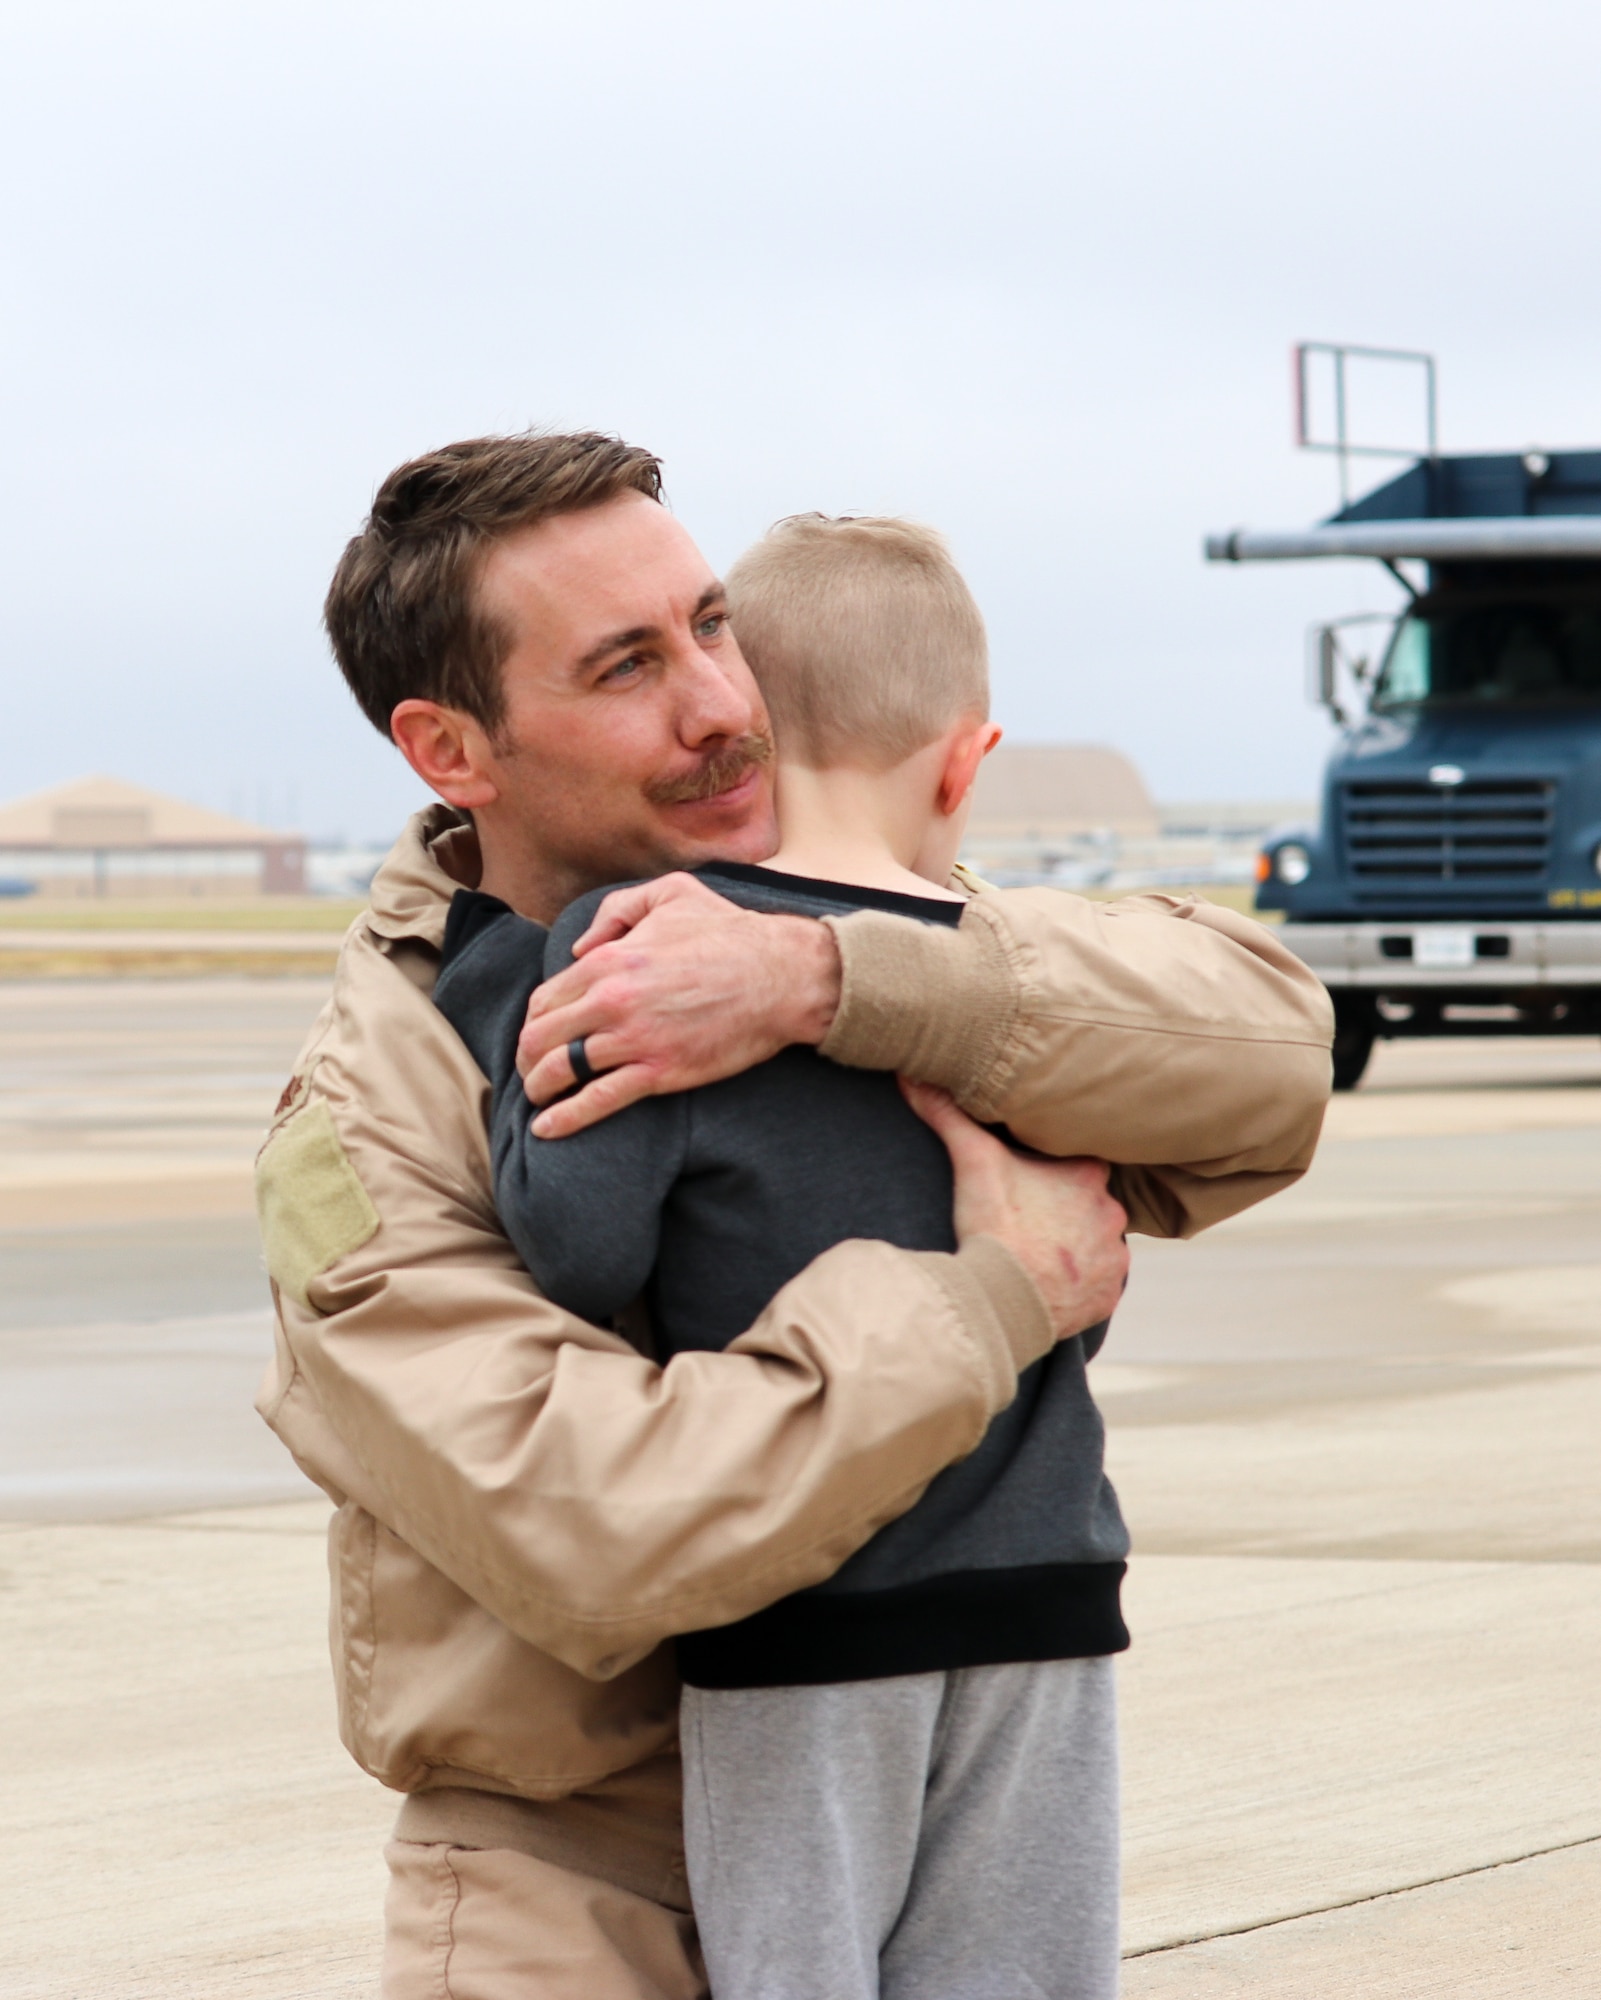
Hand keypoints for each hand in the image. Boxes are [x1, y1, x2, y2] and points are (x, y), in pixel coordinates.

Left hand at [517, 873, 842, 1137]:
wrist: (780, 976)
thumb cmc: (730, 932)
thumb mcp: (671, 893)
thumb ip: (616, 910)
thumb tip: (580, 947)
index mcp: (609, 959)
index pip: (546, 998)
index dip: (535, 1020)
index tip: (539, 1032)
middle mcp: (611, 1000)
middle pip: (541, 1037)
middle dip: (527, 1057)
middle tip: (530, 1069)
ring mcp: (634, 1039)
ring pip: (561, 1071)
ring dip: (539, 1088)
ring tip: (537, 1099)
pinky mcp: (660, 1072)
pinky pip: (598, 1101)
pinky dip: (566, 1118)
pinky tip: (545, 1129)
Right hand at [901, 1080, 1127, 1340]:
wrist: (1002, 1299)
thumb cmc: (991, 1225)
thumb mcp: (970, 1160)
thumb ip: (947, 1114)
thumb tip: (910, 1073)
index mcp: (1088, 1175)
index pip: (1081, 1160)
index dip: (1055, 1168)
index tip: (1032, 1179)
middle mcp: (1111, 1214)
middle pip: (1090, 1204)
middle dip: (1065, 1212)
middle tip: (1028, 1221)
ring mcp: (1113, 1259)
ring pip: (1097, 1245)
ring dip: (1075, 1249)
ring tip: (1036, 1255)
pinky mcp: (1106, 1298)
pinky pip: (1099, 1286)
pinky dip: (1079, 1286)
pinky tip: (1048, 1285)